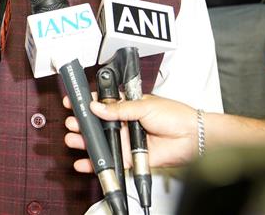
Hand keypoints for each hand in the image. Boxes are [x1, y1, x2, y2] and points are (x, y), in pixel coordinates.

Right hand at [63, 94, 197, 170]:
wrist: (192, 138)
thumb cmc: (175, 116)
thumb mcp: (144, 105)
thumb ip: (119, 109)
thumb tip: (97, 107)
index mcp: (127, 105)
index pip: (102, 102)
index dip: (86, 102)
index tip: (73, 102)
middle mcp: (124, 122)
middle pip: (97, 123)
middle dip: (82, 123)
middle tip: (72, 123)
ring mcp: (126, 140)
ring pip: (101, 141)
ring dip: (86, 141)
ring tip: (73, 139)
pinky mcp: (130, 157)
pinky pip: (111, 160)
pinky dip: (97, 162)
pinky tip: (85, 161)